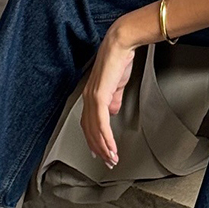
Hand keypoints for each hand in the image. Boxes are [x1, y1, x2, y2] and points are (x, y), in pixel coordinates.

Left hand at [80, 21, 138, 166]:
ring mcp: (92, 98)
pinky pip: (101, 122)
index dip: (94, 140)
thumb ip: (114, 99)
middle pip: (89, 130)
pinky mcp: (99, 96)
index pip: (89, 123)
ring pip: (94, 129)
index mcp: (91, 96)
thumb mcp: (116, 85)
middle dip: (98, 148)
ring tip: (111, 159)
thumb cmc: (119, 61)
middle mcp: (87, 98)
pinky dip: (106, 137)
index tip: (101, 152)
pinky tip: (111, 147)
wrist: (121, 45)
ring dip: (103, 147)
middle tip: (107, 161)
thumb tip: (113, 111)